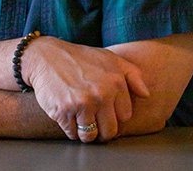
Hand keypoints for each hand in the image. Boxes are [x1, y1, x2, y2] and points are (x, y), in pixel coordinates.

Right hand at [22, 36, 149, 142]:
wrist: (46, 56)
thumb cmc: (80, 58)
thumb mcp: (110, 58)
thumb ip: (133, 75)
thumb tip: (146, 95)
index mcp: (116, 82)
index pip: (125, 117)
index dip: (115, 116)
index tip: (106, 111)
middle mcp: (102, 94)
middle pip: (110, 131)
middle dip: (103, 130)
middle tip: (94, 122)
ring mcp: (83, 103)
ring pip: (90, 136)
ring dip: (86, 133)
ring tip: (81, 121)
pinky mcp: (64, 111)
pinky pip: (72, 134)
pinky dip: (70, 130)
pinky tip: (68, 116)